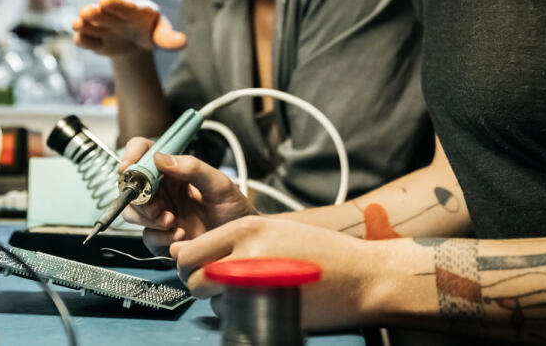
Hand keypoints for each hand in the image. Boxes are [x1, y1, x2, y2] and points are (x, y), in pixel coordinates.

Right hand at [72, 0, 186, 57]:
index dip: (115, 3)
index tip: (105, 1)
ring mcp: (104, 28)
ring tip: (78, 24)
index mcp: (134, 10)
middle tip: (87, 12)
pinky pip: (88, 40)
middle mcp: (115, 16)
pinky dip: (83, 40)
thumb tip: (182, 43)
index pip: (124, 5)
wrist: (137, 42)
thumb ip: (169, 38)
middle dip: (95, 13)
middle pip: (103, 13)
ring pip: (91, 25)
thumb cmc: (151, 32)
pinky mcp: (97, 41)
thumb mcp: (161, 34)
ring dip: (84, 24)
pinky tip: (79, 39)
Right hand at [118, 136, 254, 255]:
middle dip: (138, 195)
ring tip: (172, 221)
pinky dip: (161, 238)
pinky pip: (148, 236)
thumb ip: (193, 168)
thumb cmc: (236, 211)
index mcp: (175, 171)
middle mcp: (164, 190)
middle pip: (131, 185)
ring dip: (148, 217)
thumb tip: (161, 158)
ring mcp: (161, 214)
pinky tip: (180, 236)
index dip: (132, 156)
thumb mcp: (220, 184)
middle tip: (156, 205)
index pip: (145, 153)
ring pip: (133, 212)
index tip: (130, 166)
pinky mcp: (162, 238)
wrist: (241, 243)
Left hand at [171, 216, 397, 330]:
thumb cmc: (321, 252)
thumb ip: (229, 240)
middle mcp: (245, 253)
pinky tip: (258, 303)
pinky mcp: (267, 310)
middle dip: (199, 284)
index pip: (190, 252)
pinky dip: (236, 314)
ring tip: (246, 290)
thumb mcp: (274, 230)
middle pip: (193, 278)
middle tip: (217, 284)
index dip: (189, 265)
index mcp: (246, 228)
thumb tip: (183, 250)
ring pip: (210, 299)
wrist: (361, 277)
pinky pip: (230, 317)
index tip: (198, 268)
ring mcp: (255, 285)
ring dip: (218, 299)